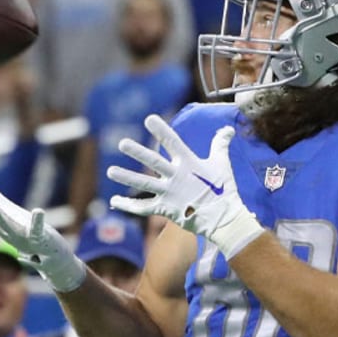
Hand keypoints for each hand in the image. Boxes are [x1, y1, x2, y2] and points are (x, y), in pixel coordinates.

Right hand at [0, 186, 86, 292]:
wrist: (52, 259)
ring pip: (11, 228)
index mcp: (1, 228)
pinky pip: (38, 230)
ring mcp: (25, 238)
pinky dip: (37, 221)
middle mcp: (9, 234)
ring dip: (2, 220)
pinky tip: (38, 211)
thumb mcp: (11, 215)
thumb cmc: (30, 235)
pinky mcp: (42, 239)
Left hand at [107, 114, 263, 259]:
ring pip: (144, 184)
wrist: (222, 218)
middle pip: (154, 162)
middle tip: (122, 143)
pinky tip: (113, 201)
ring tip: (109, 171)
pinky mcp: (164, 209)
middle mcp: (176, 176)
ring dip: (126, 177)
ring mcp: (169, 193)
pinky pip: (142, 208)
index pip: (173, 142)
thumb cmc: (223, 189)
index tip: (149, 118)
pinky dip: (128, 205)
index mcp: (189, 163)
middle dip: (138, 152)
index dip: (161, 130)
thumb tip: (227, 129)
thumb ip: (220, 145)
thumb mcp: (222, 164)